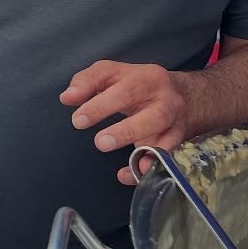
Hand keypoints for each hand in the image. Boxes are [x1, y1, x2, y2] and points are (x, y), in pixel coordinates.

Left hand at [61, 61, 190, 184]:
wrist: (180, 95)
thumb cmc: (135, 85)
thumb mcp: (111, 74)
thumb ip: (87, 82)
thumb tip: (67, 98)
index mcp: (144, 76)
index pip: (121, 87)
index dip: (100, 103)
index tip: (78, 120)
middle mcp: (164, 97)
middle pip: (151, 114)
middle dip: (125, 130)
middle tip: (100, 143)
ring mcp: (175, 120)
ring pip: (164, 135)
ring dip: (143, 151)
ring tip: (123, 162)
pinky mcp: (179, 139)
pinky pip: (166, 156)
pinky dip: (149, 167)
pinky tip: (130, 174)